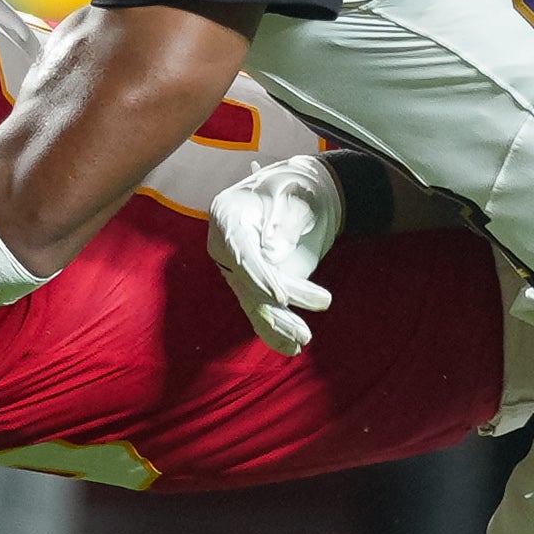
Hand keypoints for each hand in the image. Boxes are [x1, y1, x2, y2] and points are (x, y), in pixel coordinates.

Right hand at [207, 156, 344, 354]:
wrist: (297, 193)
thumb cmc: (291, 185)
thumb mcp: (290, 190)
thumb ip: (283, 217)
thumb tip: (273, 251)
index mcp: (227, 215)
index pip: (239, 251)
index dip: (258, 275)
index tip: (280, 296)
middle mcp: (226, 246)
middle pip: (248, 282)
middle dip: (275, 306)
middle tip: (308, 321)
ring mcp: (238, 267)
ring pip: (253, 302)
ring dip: (278, 324)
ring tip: (303, 340)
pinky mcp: (253, 283)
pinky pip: (259, 310)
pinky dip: (274, 330)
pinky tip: (291, 348)